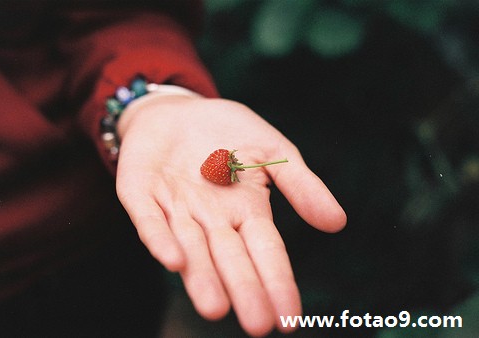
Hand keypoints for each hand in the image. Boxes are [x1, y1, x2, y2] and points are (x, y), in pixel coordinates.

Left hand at [115, 95, 345, 336]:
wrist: (180, 110)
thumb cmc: (230, 133)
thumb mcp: (273, 152)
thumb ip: (301, 185)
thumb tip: (337, 223)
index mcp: (246, 211)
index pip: (266, 252)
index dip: (278, 282)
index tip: (290, 319)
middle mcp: (212, 219)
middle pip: (229, 257)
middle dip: (243, 289)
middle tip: (257, 326)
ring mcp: (175, 208)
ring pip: (190, 247)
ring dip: (201, 276)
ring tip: (214, 308)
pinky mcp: (141, 194)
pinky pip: (150, 219)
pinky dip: (160, 238)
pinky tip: (172, 261)